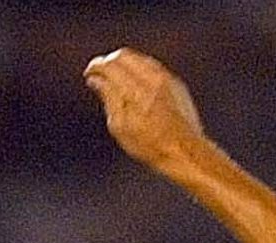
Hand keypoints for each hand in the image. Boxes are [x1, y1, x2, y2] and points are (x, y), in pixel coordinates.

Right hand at [83, 48, 206, 172]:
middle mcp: (151, 79)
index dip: (96, 67)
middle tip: (101, 74)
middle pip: (123, 56)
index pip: (109, 65)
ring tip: (117, 79)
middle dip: (109, 62)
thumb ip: (108, 98)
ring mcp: (166, 79)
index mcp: (134, 90)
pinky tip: (136, 83)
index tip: (90, 73)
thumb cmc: (152, 146)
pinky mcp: (177, 84)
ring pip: (140, 59)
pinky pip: (154, 67)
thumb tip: (96, 80)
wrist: (186, 153)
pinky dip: (140, 69)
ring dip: (125, 64)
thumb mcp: (121, 126)